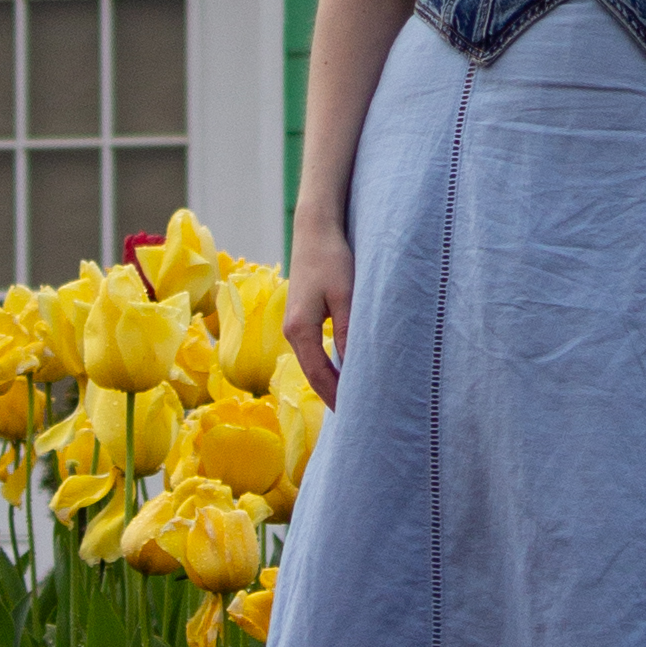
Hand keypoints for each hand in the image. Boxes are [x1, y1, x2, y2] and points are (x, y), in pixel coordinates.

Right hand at [285, 222, 351, 408]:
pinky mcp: (300, 316)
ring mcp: (293, 323)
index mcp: (299, 329)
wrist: (314, 230)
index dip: (335, 396)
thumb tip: (354, 368)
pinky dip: (326, 365)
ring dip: (329, 381)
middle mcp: (291, 330)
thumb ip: (348, 332)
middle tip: (354, 417)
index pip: (319, 375)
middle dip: (331, 394)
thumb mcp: (345, 296)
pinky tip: (341, 371)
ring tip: (350, 399)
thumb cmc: (331, 259)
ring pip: (311, 363)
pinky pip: (312, 350)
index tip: (353, 416)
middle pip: (312, 373)